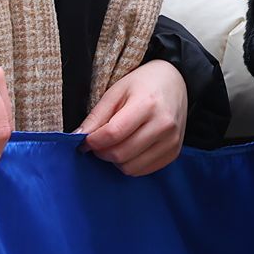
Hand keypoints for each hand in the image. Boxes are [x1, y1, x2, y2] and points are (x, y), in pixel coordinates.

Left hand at [78, 60, 188, 175]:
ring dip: (116, 160)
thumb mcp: (116, 92)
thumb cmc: (143, 84)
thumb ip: (97, 116)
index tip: (84, 141)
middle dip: (102, 152)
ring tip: (115, 144)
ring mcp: (171, 141)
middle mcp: (164, 125)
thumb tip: (77, 138)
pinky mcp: (174, 152)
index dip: (92, 141)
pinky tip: (130, 149)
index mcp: (148, 104)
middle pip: (120, 154)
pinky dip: (130, 164)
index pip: (113, 134)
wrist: (176, 82)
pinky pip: (143, 171)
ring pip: (131, 168)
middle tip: (98, 143)